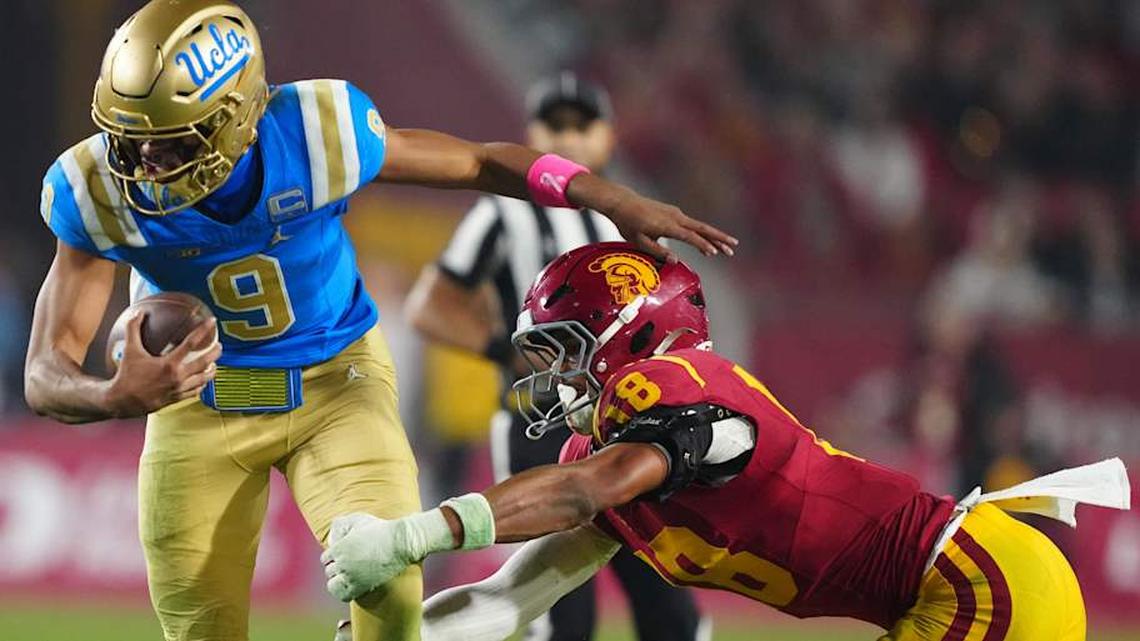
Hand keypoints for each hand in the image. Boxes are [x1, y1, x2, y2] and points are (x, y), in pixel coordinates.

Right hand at [106, 313, 219, 416]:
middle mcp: (177, 377)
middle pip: (204, 363)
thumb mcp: (130, 350)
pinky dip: (201, 385)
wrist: (121, 401)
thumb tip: (138, 312)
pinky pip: (194, 392)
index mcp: (169, 364)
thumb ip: (134, 329)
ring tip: (215, 364)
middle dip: (215, 353)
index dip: (203, 330)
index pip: (191, 343)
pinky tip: (202, 381)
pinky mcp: (176, 399)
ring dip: (211, 371)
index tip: (212, 321)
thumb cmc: (126, 375)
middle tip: (219, 346)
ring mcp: (178, 390)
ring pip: (203, 380)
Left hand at [322, 513, 414, 602]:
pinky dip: (343, 592)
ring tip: (349, 576)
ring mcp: (351, 576)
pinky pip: (342, 595)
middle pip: (330, 571)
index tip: (345, 556)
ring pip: (333, 584)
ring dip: (339, 580)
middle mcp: (342, 563)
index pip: (325, 558)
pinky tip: (351, 586)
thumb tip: (331, 535)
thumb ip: (341, 525)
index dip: (335, 557)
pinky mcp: (361, 587)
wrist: (401, 543)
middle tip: (352, 564)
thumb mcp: (359, 520)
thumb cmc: (381, 530)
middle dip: (338, 567)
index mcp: (339, 547)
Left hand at [603, 192, 737, 262]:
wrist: (623, 202)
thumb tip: (675, 261)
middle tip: (733, 248)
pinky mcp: (674, 213)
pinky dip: (703, 233)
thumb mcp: (639, 241)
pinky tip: (708, 243)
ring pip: (699, 226)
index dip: (702, 245)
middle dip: (719, 238)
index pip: (689, 236)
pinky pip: (692, 225)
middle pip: (702, 228)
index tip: (714, 253)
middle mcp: (674, 217)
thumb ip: (657, 251)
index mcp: (666, 225)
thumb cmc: (628, 223)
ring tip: (726, 249)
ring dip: (714, 237)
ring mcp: (675, 213)